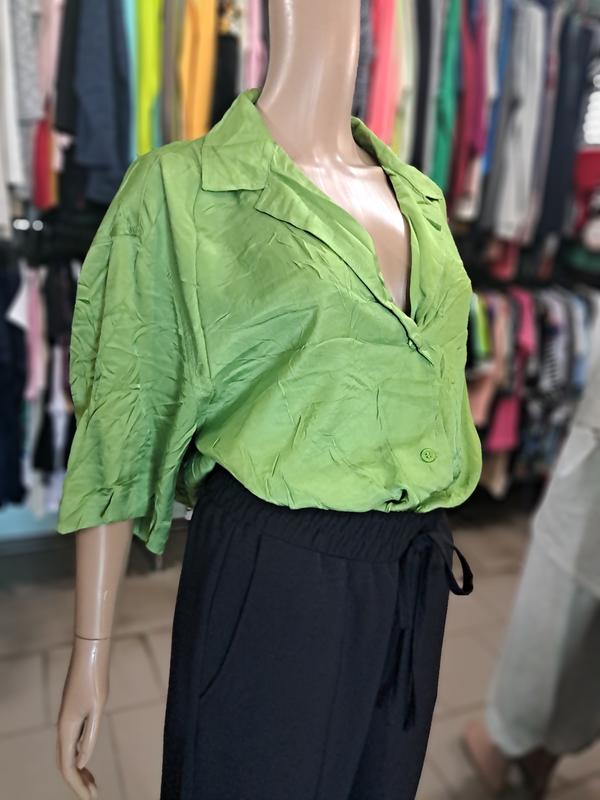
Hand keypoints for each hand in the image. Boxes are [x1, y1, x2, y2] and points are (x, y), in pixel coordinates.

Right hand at [56, 636, 110, 798]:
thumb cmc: (96, 679)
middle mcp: (63, 726)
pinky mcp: (73, 713)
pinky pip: (72, 741)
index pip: (67, 767)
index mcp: (67, 728)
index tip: (91, 798)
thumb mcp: (98, 708)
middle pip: (65, 763)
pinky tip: (86, 760)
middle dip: (77, 782)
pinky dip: (79, 755)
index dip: (77, 785)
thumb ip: (90, 736)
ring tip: (92, 784)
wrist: (90, 653)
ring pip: (67, 753)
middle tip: (93, 795)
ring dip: (78, 770)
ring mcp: (67, 720)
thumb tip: (81, 764)